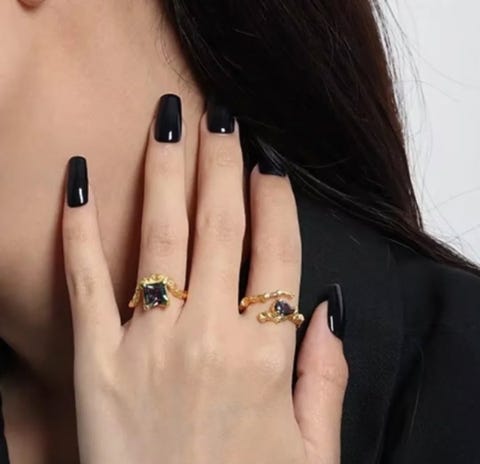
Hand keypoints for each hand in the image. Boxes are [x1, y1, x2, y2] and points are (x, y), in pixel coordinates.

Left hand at [62, 95, 347, 463]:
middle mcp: (208, 337)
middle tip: (217, 116)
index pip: (278, 251)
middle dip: (220, 162)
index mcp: (264, 356)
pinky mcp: (96, 364)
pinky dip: (78, 230)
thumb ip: (326, 376)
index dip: (275, 199)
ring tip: (166, 124)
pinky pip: (85, 283)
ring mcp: (148, 346)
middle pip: (221, 226)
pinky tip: (75, 184)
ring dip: (165, 174)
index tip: (267, 161)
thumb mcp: (313, 452)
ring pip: (161, 238)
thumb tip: (330, 311)